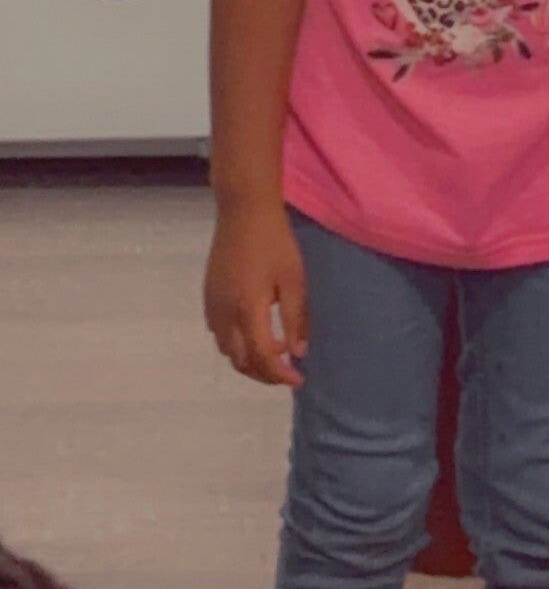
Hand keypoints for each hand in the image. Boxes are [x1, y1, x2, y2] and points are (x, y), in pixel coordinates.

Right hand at [204, 196, 307, 387]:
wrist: (243, 210)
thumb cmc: (275, 241)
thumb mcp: (293, 278)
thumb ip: (296, 317)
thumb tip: (299, 352)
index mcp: (248, 309)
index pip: (263, 357)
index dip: (280, 374)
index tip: (299, 378)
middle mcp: (224, 313)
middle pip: (240, 360)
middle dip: (264, 373)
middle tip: (287, 372)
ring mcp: (212, 304)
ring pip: (226, 349)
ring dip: (248, 360)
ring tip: (273, 354)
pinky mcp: (208, 295)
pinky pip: (218, 332)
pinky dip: (235, 343)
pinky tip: (253, 332)